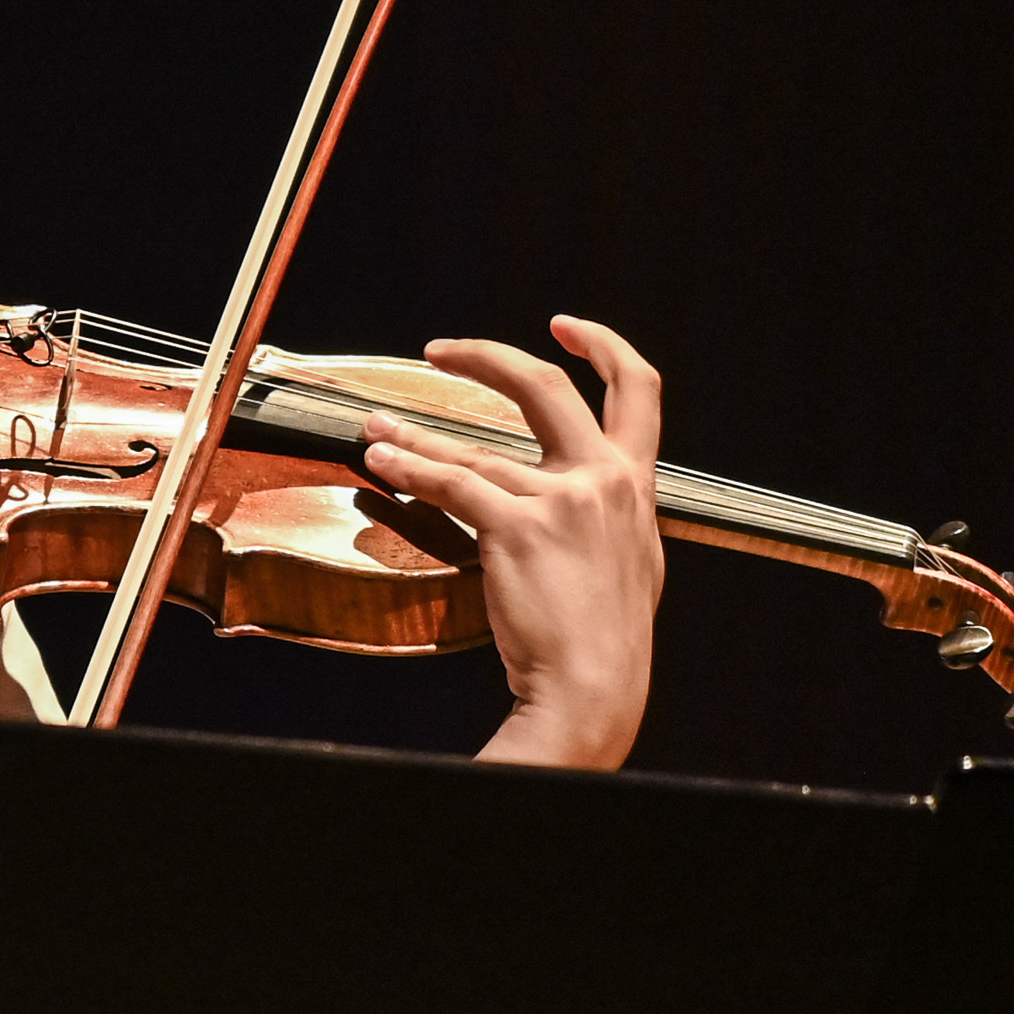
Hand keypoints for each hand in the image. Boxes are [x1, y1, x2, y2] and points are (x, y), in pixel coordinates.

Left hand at [358, 315, 665, 769]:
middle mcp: (603, 480)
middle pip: (546, 387)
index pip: (638, 390)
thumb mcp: (635, 561)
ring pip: (474, 450)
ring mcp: (561, 501)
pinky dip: (411, 469)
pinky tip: (383, 462)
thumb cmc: (606, 639)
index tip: (564, 327)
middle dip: (488, 358)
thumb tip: (589, 497)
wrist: (595, 686)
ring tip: (375, 426)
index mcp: (634, 483)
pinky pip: (452, 485)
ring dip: (416, 434)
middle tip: (443, 350)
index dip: (602, 345)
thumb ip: (610, 516)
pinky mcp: (518, 529)